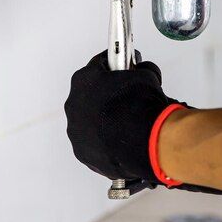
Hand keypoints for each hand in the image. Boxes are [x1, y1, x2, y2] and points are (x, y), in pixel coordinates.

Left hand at [64, 51, 221, 195]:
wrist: (145, 141)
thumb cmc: (146, 104)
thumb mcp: (147, 77)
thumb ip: (141, 72)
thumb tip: (144, 71)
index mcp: (83, 81)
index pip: (99, 68)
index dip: (117, 68)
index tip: (128, 70)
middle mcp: (74, 105)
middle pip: (93, 95)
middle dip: (112, 95)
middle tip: (132, 98)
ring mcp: (78, 131)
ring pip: (94, 121)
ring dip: (109, 120)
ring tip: (132, 124)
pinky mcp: (86, 154)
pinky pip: (98, 143)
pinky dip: (110, 141)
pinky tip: (127, 141)